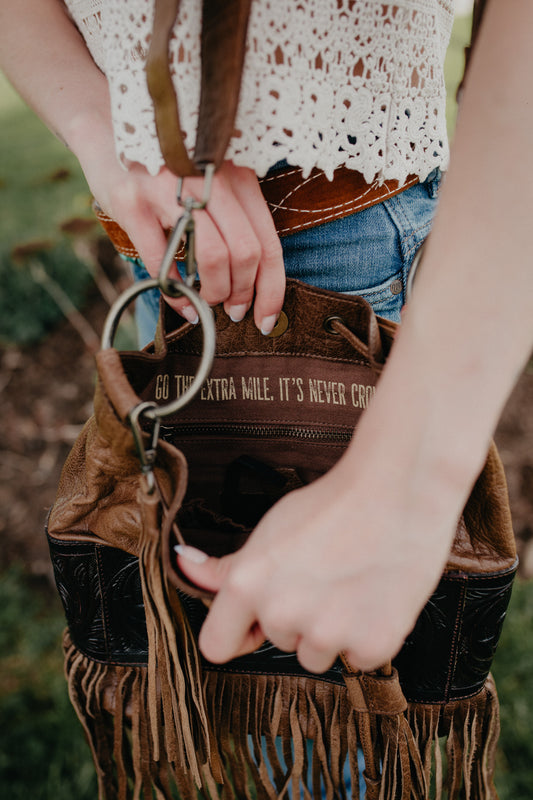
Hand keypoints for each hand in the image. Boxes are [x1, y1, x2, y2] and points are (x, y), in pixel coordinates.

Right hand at [75, 124, 284, 331]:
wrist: (105, 126)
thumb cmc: (168, 169)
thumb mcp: (211, 183)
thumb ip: (236, 221)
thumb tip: (253, 283)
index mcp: (238, 177)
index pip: (269, 243)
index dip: (272, 290)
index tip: (266, 320)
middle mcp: (210, 179)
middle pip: (246, 253)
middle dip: (242, 294)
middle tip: (232, 310)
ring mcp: (171, 190)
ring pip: (214, 257)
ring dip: (214, 293)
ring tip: (207, 301)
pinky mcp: (135, 203)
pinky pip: (163, 262)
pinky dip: (176, 293)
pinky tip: (180, 302)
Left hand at [176, 448, 457, 673]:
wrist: (398, 491)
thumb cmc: (335, 504)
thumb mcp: (271, 529)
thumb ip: (228, 565)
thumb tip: (186, 568)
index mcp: (249, 584)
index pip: (216, 646)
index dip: (238, 633)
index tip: (256, 624)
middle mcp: (283, 613)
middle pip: (279, 643)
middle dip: (298, 619)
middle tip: (324, 578)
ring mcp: (329, 632)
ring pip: (318, 655)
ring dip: (333, 633)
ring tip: (350, 586)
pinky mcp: (372, 644)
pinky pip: (359, 658)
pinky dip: (369, 636)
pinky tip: (374, 597)